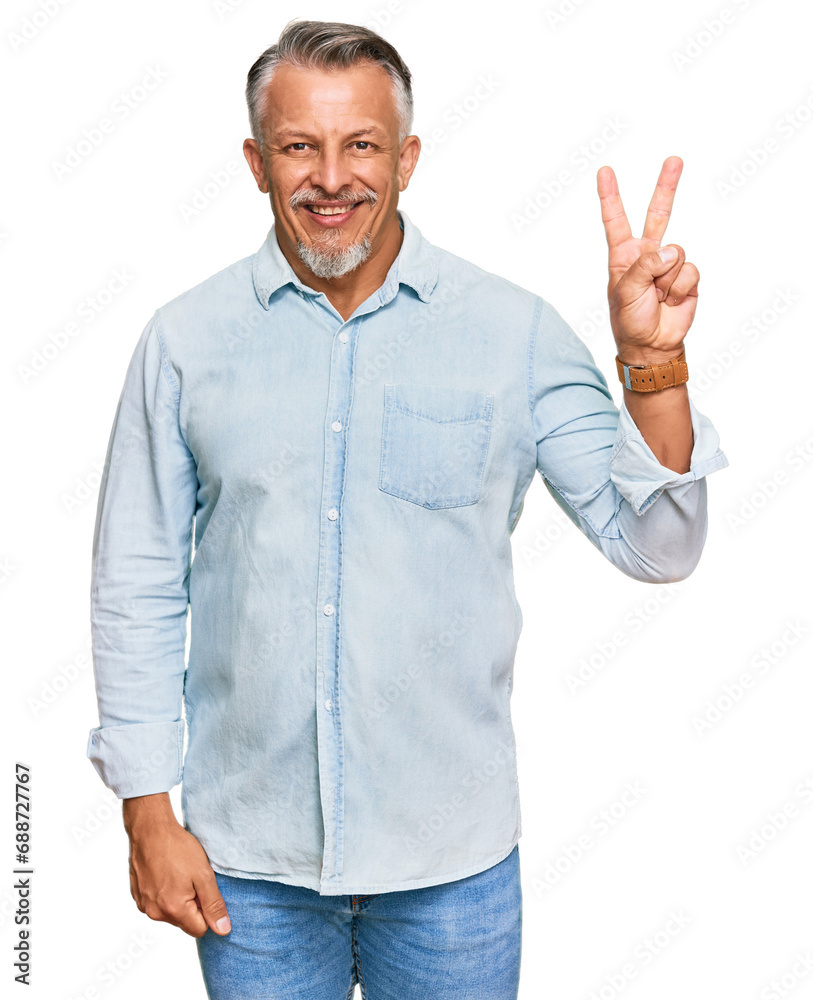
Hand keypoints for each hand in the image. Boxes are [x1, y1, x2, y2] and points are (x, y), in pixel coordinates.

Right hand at [124, 795, 230, 938]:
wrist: (150, 829)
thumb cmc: (178, 848)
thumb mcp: (204, 874)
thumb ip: (214, 905)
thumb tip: (223, 930)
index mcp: (173, 910)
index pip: (200, 929)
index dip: (207, 910)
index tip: (204, 889)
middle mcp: (155, 913)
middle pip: (184, 922)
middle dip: (193, 905)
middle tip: (192, 878)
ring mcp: (144, 904)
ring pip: (171, 913)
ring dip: (178, 898)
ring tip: (178, 873)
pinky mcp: (137, 895)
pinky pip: (157, 903)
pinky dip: (164, 892)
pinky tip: (166, 873)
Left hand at [597, 155, 698, 363]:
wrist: (652, 345)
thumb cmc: (630, 320)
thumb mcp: (625, 292)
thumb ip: (645, 266)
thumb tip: (671, 251)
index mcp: (623, 256)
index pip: (616, 220)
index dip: (610, 196)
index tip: (605, 171)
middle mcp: (647, 255)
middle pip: (658, 215)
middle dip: (666, 187)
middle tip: (674, 160)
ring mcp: (669, 265)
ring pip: (676, 252)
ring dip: (667, 279)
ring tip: (657, 297)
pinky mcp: (687, 277)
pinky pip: (689, 271)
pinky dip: (680, 288)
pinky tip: (671, 301)